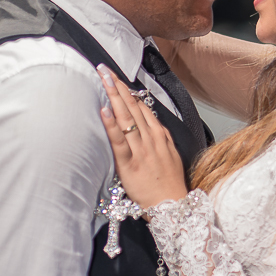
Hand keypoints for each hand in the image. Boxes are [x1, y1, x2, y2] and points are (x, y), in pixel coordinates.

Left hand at [97, 65, 188, 208]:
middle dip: (117, 86)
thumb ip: (158, 138)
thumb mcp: (170, 154)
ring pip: (126, 118)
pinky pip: (119, 141)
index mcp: (160, 136)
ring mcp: (141, 150)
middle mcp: (151, 139)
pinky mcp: (130, 164)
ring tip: (103, 80)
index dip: (127, 91)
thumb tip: (148, 124)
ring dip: (113, 97)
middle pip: (132, 107)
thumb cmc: (170, 183)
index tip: (116, 77)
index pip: (142, 107)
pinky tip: (105, 110)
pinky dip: (112, 125)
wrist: (173, 206)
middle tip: (104, 69)